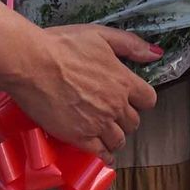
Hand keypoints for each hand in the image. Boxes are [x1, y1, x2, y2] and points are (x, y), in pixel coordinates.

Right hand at [9, 25, 158, 160]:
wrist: (32, 64)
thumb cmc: (63, 46)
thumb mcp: (100, 35)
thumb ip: (130, 44)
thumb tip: (156, 54)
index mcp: (123, 80)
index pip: (148, 99)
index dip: (140, 100)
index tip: (130, 98)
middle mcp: (115, 105)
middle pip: (133, 122)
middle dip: (125, 119)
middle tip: (112, 114)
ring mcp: (98, 124)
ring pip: (119, 140)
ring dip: (114, 137)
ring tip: (104, 133)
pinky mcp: (79, 138)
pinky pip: (101, 154)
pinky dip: (104, 155)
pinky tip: (101, 152)